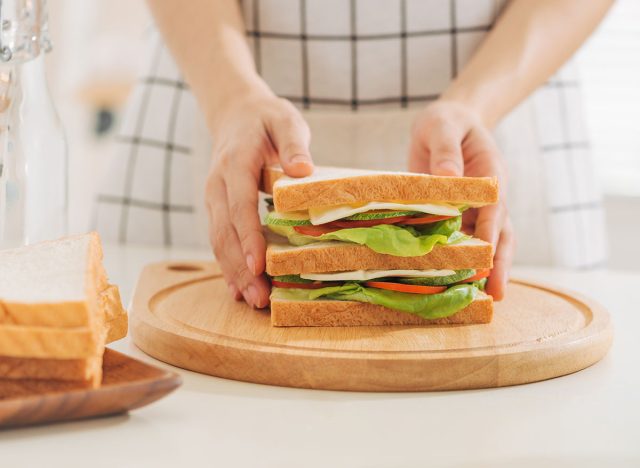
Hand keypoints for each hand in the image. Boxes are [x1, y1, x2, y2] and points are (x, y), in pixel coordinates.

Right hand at [205, 92, 313, 306]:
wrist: (235, 114)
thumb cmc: (266, 119)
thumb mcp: (285, 120)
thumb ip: (293, 143)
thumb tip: (302, 170)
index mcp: (234, 164)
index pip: (240, 206)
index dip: (249, 238)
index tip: (259, 266)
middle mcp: (218, 185)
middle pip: (224, 232)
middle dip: (240, 268)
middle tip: (260, 299)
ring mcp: (214, 199)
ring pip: (218, 241)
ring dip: (234, 273)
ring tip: (253, 301)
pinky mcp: (217, 209)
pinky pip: (219, 240)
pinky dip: (228, 266)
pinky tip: (239, 289)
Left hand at [409, 100, 513, 299]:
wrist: (445, 123)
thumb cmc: (446, 123)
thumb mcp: (443, 127)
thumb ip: (446, 150)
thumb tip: (449, 177)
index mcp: (491, 175)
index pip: (494, 207)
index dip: (491, 231)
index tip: (486, 253)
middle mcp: (487, 198)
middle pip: (499, 234)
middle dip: (498, 263)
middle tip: (495, 294)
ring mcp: (474, 210)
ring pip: (483, 244)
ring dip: (484, 269)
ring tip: (479, 299)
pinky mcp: (455, 216)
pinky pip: (459, 241)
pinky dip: (460, 261)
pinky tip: (452, 283)